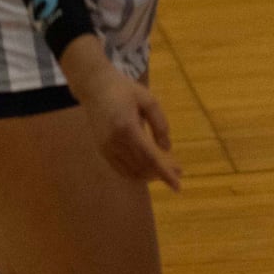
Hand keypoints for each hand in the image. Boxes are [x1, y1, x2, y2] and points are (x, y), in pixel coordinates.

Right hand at [78, 56, 182, 189]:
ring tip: (164, 171)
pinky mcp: (102, 150)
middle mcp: (114, 142)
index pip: (149, 157)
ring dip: (149, 175)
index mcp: (127, 127)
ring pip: (131, 172)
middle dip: (161, 173)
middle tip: (178, 171)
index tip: (178, 185)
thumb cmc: (124, 90)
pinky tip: (147, 169)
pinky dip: (135, 173)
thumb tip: (167, 148)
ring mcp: (106, 148)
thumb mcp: (148, 100)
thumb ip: (159, 124)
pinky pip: (120, 169)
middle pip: (142, 167)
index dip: (165, 173)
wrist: (95, 88)